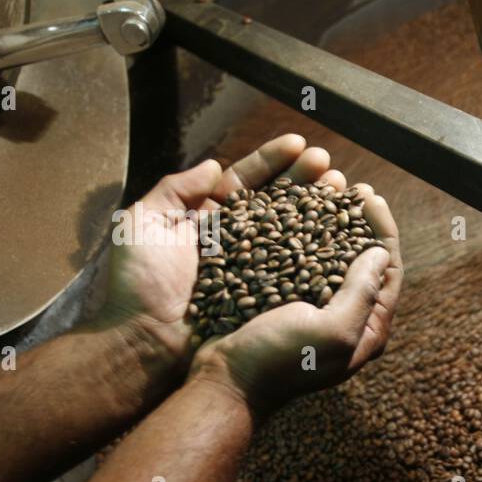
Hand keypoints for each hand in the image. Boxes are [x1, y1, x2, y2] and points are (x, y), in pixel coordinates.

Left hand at [99, 134, 344, 371]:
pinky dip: (317, 250)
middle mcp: (236, 240)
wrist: (148, 339)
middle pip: (277, 202)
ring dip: (318, 208)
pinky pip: (295, 268)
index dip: (272, 161)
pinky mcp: (267, 294)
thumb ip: (175, 189)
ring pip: (292, 231)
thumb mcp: (143, 223)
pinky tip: (338, 234)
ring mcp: (254, 267)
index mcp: (208, 219)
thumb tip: (214, 166)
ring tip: (342, 190)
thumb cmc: (139, 283)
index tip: (298, 143)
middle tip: (329, 165)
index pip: (246, 181)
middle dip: (304, 179)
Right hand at [188, 185, 401, 414]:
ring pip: (330, 256)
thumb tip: (380, 254)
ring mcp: (313, 309)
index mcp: (367, 330)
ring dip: (330, 222)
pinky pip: (299, 261)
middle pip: (362, 261)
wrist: (226, 382)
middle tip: (353, 188)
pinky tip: (293, 209)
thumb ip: (361, 293)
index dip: (383, 231)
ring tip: (326, 190)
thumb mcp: (333, 330)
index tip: (371, 197)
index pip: (388, 272)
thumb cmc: (281, 362)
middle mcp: (345, 318)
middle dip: (360, 222)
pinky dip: (299, 234)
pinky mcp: (284, 300)